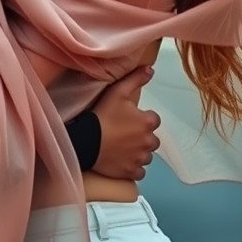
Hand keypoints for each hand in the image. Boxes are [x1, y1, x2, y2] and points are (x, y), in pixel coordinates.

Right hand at [90, 66, 160, 180]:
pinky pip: (139, 171)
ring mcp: (140, 159)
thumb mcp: (118, 91)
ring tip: (124, 147)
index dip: (143, 118)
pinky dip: (134, 167)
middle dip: (143, 137)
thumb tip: (151, 70)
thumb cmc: (103, 115)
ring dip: (139, 152)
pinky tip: (124, 160)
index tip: (131, 118)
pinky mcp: (131, 172)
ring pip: (146, 156)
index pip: (154, 120)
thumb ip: (136, 79)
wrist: (87, 141)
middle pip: (152, 140)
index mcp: (148, 123)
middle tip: (127, 134)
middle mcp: (148, 142)